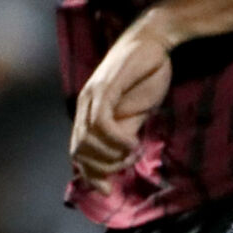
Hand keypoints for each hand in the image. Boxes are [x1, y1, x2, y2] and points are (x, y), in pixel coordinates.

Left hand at [70, 12, 176, 187]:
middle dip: (101, 169)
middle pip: (79, 152)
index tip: (107, 191)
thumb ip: (124, 135)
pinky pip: (101, 122)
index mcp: (87, 113)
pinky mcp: (104, 88)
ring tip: (131, 154)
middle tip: (126, 165)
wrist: (153, 41)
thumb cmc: (145, 75)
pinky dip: (115, 139)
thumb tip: (119, 162)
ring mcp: (91, 96)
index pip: (78, 152)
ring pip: (88, 141)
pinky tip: (131, 143)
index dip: (90, 175)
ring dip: (111, 156)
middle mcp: (83, 106)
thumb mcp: (136, 114)